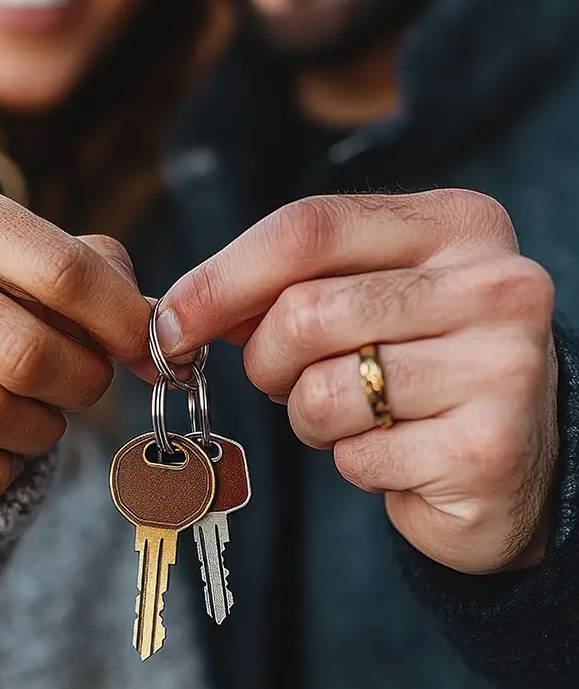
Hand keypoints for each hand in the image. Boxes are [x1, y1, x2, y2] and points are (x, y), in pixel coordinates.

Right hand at [0, 181, 150, 509]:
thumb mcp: (37, 281)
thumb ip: (103, 285)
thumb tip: (156, 335)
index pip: (62, 269)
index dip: (123, 323)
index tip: (145, 351)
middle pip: (29, 352)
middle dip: (79, 386)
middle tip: (81, 390)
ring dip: (36, 432)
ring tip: (32, 420)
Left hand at [157, 190, 557, 574]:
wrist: (517, 461)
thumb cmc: (421, 368)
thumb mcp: (367, 300)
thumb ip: (290, 285)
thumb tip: (181, 311)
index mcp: (458, 224)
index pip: (307, 228)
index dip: (220, 279)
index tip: (171, 322)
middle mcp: (495, 284)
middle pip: (302, 313)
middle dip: (266, 362)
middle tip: (285, 381)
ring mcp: (502, 367)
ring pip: (321, 392)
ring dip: (310, 418)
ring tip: (359, 416)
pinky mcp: (486, 450)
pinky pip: (357, 457)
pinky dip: (354, 464)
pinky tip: (400, 454)